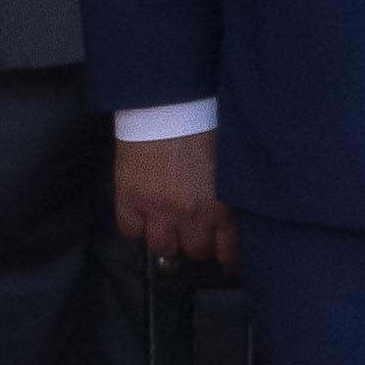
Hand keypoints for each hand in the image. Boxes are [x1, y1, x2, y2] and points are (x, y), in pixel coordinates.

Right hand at [111, 126, 234, 268]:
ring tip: (169, 228)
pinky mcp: (130, 200)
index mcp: (223, 204)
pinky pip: (131, 232)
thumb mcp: (231, 162)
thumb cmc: (204, 124)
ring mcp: (158, 210)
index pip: (229, 251)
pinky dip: (137, 227)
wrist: (167, 102)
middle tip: (196, 235)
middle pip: (196, 252)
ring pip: (163, 248)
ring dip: (168, 241)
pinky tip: (143, 217)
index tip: (227, 262)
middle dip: (198, 245)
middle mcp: (192, 214)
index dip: (228, 259)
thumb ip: (233, 194)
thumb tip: (235, 218)